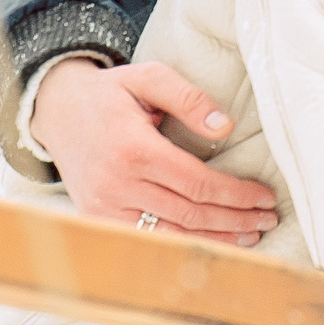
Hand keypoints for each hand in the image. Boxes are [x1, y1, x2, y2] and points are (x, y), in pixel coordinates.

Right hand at [30, 58, 279, 246]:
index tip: (264, 196)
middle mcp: (117, 184)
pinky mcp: (97, 219)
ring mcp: (103, 207)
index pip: (198, 184)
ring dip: (216, 241)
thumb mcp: (149, 78)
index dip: (236, 195)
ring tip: (250, 235)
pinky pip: (147, 241)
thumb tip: (226, 127)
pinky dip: (182, 247)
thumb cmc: (110, 94)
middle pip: (190, 215)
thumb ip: (189, 98)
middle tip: (267, 219)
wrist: (56, 110)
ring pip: (172, 236)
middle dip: (236, 220)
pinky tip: (210, 244)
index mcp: (133, 149)